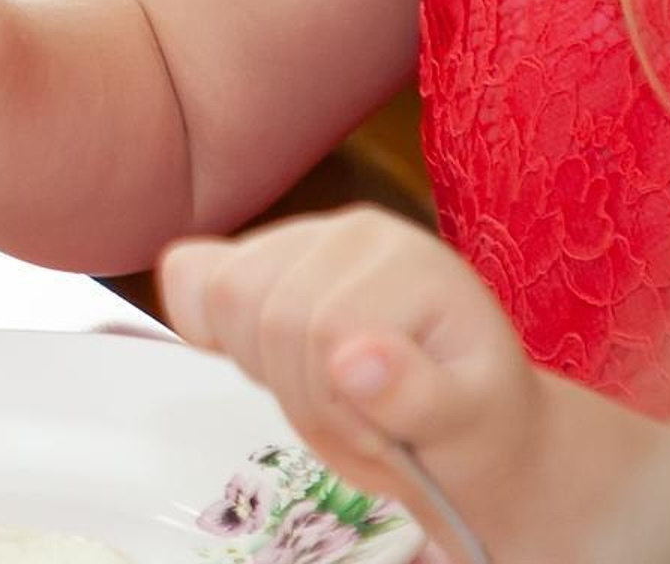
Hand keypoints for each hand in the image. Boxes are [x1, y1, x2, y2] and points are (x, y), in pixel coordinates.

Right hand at [161, 212, 549, 547]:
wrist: (475, 424)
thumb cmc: (479, 426)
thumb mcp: (477, 428)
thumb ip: (419, 397)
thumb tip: (353, 360)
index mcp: (408, 261)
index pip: (322, 329)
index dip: (338, 407)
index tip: (386, 439)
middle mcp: (350, 230)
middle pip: (265, 311)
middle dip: (303, 399)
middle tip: (359, 428)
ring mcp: (300, 236)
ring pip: (223, 296)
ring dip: (265, 374)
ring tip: (325, 399)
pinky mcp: (260, 257)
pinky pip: (190, 273)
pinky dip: (207, 328)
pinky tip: (263, 360)